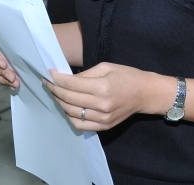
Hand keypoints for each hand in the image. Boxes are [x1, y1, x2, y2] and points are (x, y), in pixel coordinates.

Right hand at [0, 35, 18, 88]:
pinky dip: (5, 82)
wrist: (7, 40)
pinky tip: (12, 85)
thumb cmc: (7, 35)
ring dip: (4, 80)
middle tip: (12, 77)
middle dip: (2, 72)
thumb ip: (9, 38)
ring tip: (15, 83)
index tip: (4, 64)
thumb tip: (19, 43)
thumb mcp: (6, 34)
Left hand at [43, 63, 167, 130]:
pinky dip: (70, 116)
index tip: (49, 73)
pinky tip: (67, 107)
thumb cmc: (127, 76)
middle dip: (55, 89)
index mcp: (103, 87)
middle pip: (69, 98)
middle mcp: (101, 105)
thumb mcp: (106, 67)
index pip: (72, 84)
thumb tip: (66, 79)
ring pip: (71, 113)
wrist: (145, 94)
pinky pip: (80, 125)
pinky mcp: (103, 126)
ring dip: (60, 102)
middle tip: (48, 83)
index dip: (57, 79)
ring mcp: (102, 118)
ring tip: (56, 93)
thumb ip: (85, 74)